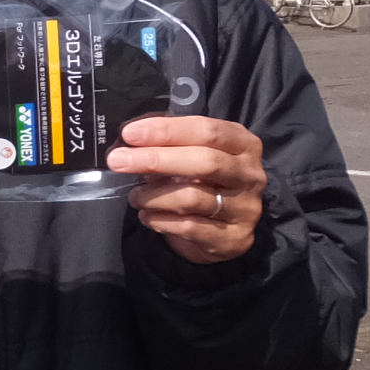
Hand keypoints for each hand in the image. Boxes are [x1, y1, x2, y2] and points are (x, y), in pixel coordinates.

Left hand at [108, 117, 266, 263]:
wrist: (221, 230)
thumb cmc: (202, 181)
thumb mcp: (191, 154)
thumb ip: (167, 142)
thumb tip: (130, 137)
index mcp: (244, 144)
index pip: (207, 130)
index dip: (166, 131)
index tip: (130, 134)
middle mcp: (251, 175)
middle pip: (204, 161)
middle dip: (155, 159)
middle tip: (118, 161)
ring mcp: (246, 208)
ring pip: (192, 197)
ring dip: (153, 195)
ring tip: (135, 196)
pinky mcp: (235, 238)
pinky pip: (189, 227)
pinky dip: (159, 220)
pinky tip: (147, 215)